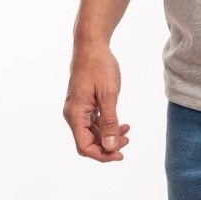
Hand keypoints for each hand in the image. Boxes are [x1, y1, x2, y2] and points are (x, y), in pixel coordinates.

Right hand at [63, 43, 129, 161]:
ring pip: (90, 132)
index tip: (120, 154)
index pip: (85, 146)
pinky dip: (105, 125)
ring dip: (107, 136)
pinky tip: (119, 123)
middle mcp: (73, 114)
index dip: (102, 154)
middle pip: (87, 142)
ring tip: (127, 131)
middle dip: (107, 146)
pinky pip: (92, 121)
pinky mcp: (83, 103)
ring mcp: (77, 109)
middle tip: (127, 140)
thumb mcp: (108, 94)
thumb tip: (110, 146)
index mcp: (75, 115)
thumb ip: (109, 121)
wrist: (91, 44)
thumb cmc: (99, 66)